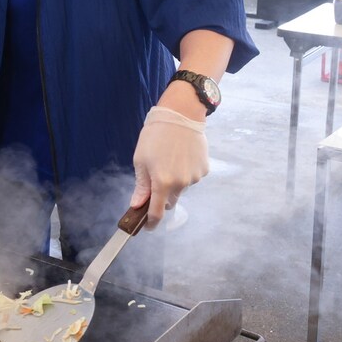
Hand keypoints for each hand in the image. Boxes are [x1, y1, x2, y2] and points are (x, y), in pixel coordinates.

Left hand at [130, 106, 208, 228]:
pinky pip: (192, 177)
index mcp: (162, 182)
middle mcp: (181, 184)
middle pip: (170, 201)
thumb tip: (137, 205)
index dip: (151, 223)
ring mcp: (195, 177)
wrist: (181, 115)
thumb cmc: (155, 136)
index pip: (157, 212)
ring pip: (181, 188)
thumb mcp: (141, 160)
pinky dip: (185, 172)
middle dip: (162, 197)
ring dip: (174, 181)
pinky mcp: (204, 169)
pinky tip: (181, 155)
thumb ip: (141, 186)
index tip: (147, 227)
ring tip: (169, 159)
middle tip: (155, 178)